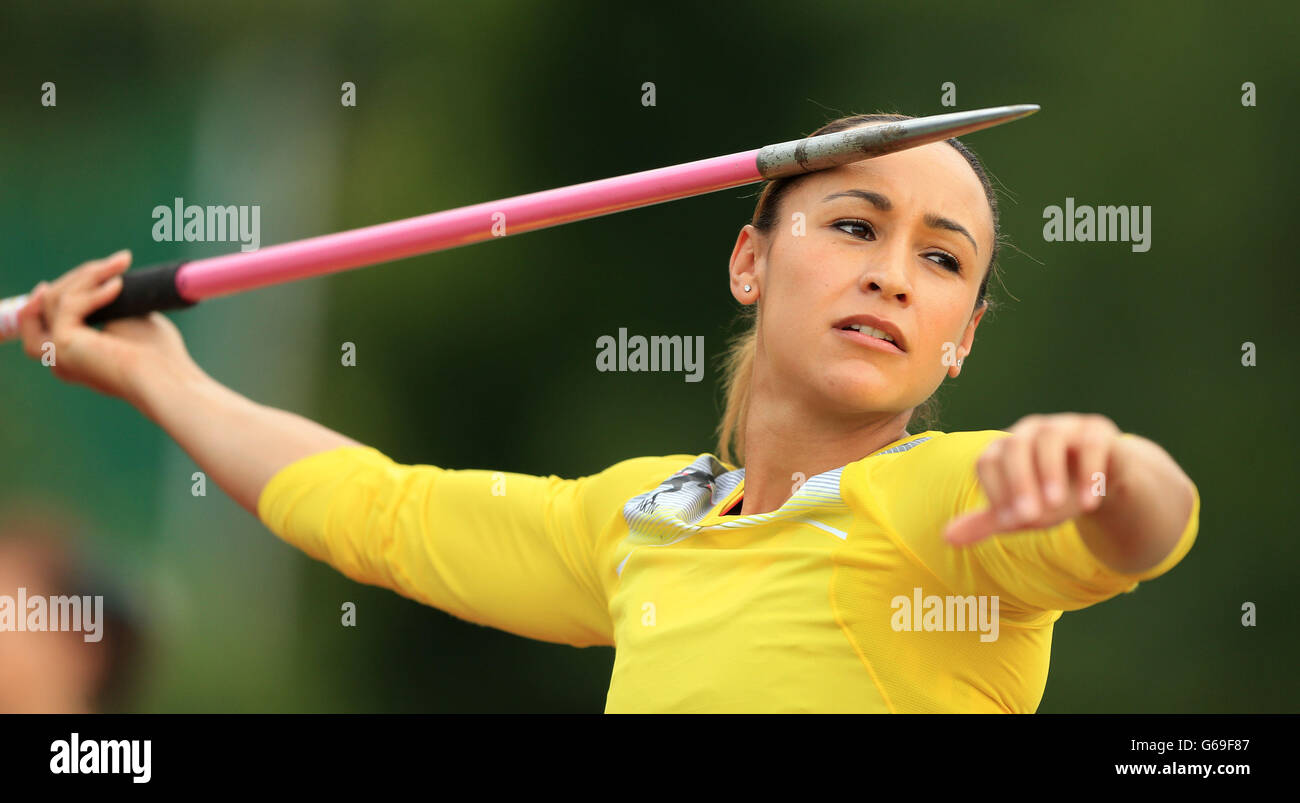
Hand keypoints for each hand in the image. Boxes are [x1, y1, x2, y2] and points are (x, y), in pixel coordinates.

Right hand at [17, 250, 199, 404]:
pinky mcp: (62, 344)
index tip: (94, 268)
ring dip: (88, 276)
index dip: (62, 290)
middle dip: (81, 276)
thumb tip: (109, 280)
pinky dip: (93, 292)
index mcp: (74, 355)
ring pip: (55, 300)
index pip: (50, 315)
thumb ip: (111, 305)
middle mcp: (59, 357)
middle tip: (119, 261)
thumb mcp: (130, 320)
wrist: (166, 378)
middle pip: (49, 303)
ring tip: (121, 266)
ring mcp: (57, 352)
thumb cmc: (158, 354)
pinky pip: (68, 306)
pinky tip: (118, 285)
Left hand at [944, 413, 1121, 545]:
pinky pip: (1091, 445)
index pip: (988, 462)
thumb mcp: (1021, 511)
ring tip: (1055, 505)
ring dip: (1050, 473)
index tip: (1008, 522)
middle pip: (1015, 446)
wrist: (1101, 483)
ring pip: (1050, 439)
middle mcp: (1030, 430)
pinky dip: (1089, 473)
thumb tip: (947, 538)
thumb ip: (988, 521)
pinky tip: (1089, 504)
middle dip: (1019, 482)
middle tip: (1028, 517)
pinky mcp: (1096, 432)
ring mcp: (1064, 426)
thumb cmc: (1051, 494)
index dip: (995, 491)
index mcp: (1005, 447)